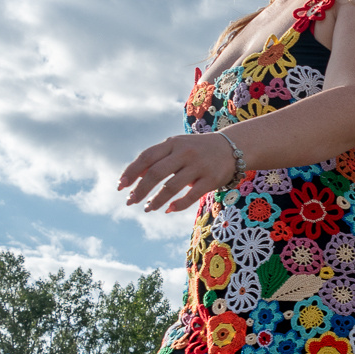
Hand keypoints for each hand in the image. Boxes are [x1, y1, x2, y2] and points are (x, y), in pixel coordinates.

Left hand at [119, 132, 238, 212]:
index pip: (146, 157)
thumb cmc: (198, 149)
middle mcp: (185, 153)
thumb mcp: (177, 147)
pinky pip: (191, 195)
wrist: (234, 148)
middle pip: (156, 173)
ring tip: (148, 208)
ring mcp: (198, 166)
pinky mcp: (211, 179)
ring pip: (171, 187)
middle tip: (130, 202)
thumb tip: (133, 177)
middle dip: (140, 190)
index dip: (131, 172)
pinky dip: (177, 205)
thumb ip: (157, 159)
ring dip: (156, 200)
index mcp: (173, 143)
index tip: (120, 186)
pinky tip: (168, 209)